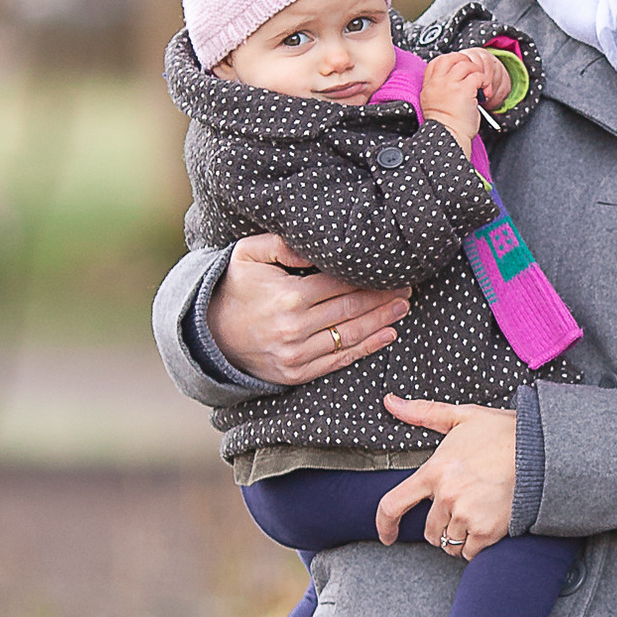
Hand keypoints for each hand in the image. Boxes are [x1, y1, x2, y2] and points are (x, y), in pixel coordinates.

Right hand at [205, 230, 407, 385]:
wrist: (210, 333)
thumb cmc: (235, 286)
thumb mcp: (249, 254)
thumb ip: (284, 243)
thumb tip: (320, 247)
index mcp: (288, 297)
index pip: (341, 285)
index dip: (371, 279)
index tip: (392, 271)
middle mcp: (294, 328)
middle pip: (351, 310)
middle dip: (383, 298)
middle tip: (407, 287)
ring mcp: (295, 354)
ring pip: (350, 336)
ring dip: (381, 322)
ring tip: (402, 307)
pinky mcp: (295, 373)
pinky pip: (338, 361)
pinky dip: (366, 348)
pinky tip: (386, 335)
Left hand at [382, 395, 517, 556]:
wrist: (543, 451)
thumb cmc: (505, 433)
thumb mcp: (463, 416)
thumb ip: (424, 413)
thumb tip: (390, 402)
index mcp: (434, 471)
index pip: (393, 504)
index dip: (384, 524)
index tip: (386, 535)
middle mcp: (446, 496)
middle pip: (428, 530)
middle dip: (441, 524)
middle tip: (463, 507)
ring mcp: (466, 515)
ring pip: (449, 543)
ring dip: (460, 535)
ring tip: (479, 513)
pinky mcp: (487, 531)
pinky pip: (470, 552)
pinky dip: (477, 545)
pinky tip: (488, 526)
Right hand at [418, 47, 505, 145]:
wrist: (449, 137)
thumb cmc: (446, 126)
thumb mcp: (434, 103)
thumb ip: (439, 88)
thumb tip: (455, 79)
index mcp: (429, 86)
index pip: (437, 61)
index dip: (451, 61)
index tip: (459, 69)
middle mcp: (437, 83)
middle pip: (451, 57)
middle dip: (465, 61)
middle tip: (473, 72)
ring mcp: (450, 84)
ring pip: (466, 64)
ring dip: (477, 72)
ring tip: (481, 86)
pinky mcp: (464, 89)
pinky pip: (478, 75)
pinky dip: (485, 82)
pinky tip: (485, 92)